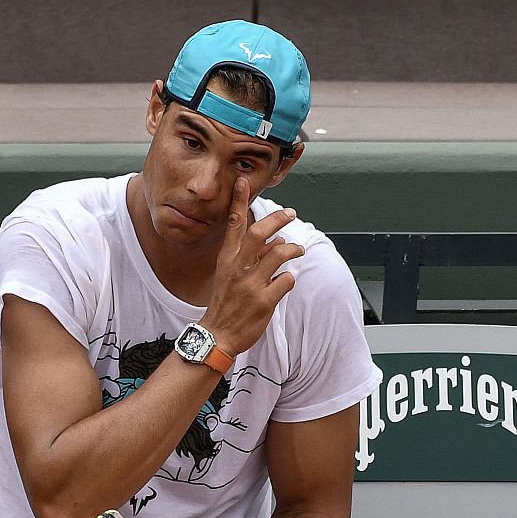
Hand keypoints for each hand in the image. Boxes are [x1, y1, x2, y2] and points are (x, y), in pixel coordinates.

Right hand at [198, 177, 303, 356]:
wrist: (218, 335)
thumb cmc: (226, 304)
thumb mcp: (230, 276)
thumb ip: (251, 257)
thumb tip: (275, 241)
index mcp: (226, 260)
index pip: (233, 225)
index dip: (238, 202)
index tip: (242, 182)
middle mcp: (237, 268)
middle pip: (259, 233)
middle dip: (277, 219)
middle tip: (290, 213)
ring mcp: (251, 284)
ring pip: (279, 253)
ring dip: (293, 249)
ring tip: (298, 250)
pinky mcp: (264, 301)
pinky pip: (286, 280)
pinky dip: (289, 278)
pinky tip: (285, 282)